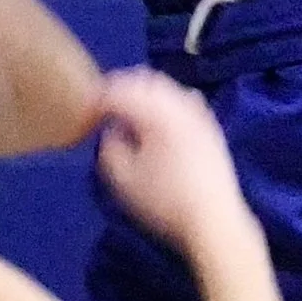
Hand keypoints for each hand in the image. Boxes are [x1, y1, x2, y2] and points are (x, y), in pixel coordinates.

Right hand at [96, 69, 249, 255]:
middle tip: (104, 107)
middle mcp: (178, 103)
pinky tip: (161, 119)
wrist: (215, 220)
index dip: (97, 98)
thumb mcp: (123, 180)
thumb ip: (109, 148)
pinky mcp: (211, 126)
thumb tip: (112, 130)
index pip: (118, 90)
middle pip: (144, 80)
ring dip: (144, 92)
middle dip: (121, 88)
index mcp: (154, 111)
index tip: (86, 113)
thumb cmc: (165, 201)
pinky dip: (167, 102)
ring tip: (130, 112)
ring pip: (166, 87)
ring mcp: (198, 113)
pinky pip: (184, 100)